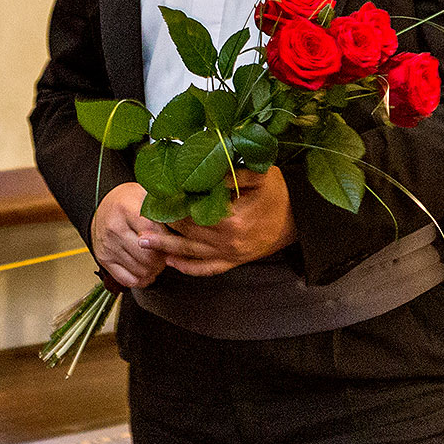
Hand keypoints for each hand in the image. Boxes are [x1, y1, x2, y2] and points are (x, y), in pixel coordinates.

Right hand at [91, 182, 169, 288]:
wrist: (104, 206)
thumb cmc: (131, 201)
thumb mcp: (148, 195)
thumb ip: (166, 207)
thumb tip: (191, 217)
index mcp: (127, 209)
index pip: (154, 233)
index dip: (169, 241)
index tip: (178, 241)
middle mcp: (114, 228)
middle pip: (147, 256)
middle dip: (164, 259)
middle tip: (170, 254)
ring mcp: (107, 245)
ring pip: (139, 270)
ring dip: (155, 269)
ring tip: (161, 261)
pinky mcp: (103, 259)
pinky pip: (126, 279)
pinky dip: (141, 279)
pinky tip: (148, 271)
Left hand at [141, 166, 297, 276]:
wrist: (300, 220)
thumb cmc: (280, 195)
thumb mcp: (262, 176)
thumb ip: (233, 174)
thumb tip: (205, 174)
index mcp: (231, 219)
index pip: (192, 212)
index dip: (173, 204)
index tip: (157, 196)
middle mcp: (226, 240)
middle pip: (186, 232)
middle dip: (163, 224)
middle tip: (142, 215)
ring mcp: (229, 254)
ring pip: (190, 253)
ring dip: (165, 247)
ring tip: (143, 241)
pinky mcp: (233, 262)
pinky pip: (206, 269)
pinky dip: (187, 267)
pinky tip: (172, 261)